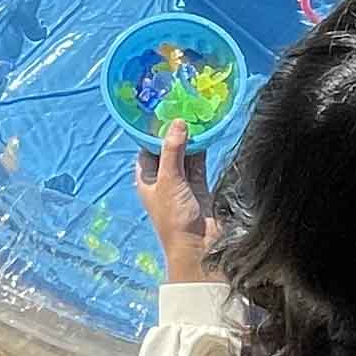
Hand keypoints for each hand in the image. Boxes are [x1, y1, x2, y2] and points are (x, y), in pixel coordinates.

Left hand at [138, 119, 215, 282]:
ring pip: (185, 155)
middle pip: (167, 149)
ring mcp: (181, 183)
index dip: (152, 131)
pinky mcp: (199, 187)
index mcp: (146, 179)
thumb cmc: (174, 218)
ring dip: (191, 139)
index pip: (146, 149)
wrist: (198, 247)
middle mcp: (162, 180)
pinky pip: (200, 163)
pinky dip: (203, 150)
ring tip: (197, 115)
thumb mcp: (169, 180)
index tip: (162, 111)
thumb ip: (173, 150)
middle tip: (183, 108)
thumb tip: (177, 122)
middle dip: (174, 132)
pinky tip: (208, 133)